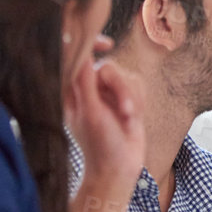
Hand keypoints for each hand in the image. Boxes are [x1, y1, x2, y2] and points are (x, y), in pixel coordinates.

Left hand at [64, 45, 144, 186]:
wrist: (120, 168)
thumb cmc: (100, 145)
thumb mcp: (91, 112)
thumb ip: (84, 81)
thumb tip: (80, 53)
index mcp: (72, 92)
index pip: (77, 58)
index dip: (89, 45)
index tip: (106, 44)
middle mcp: (89, 90)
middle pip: (109, 67)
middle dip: (122, 89)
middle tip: (125, 111)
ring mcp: (108, 94)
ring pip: (126, 76)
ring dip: (132, 99)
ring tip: (128, 120)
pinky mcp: (125, 98)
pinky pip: (138, 85)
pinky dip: (140, 101)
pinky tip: (133, 119)